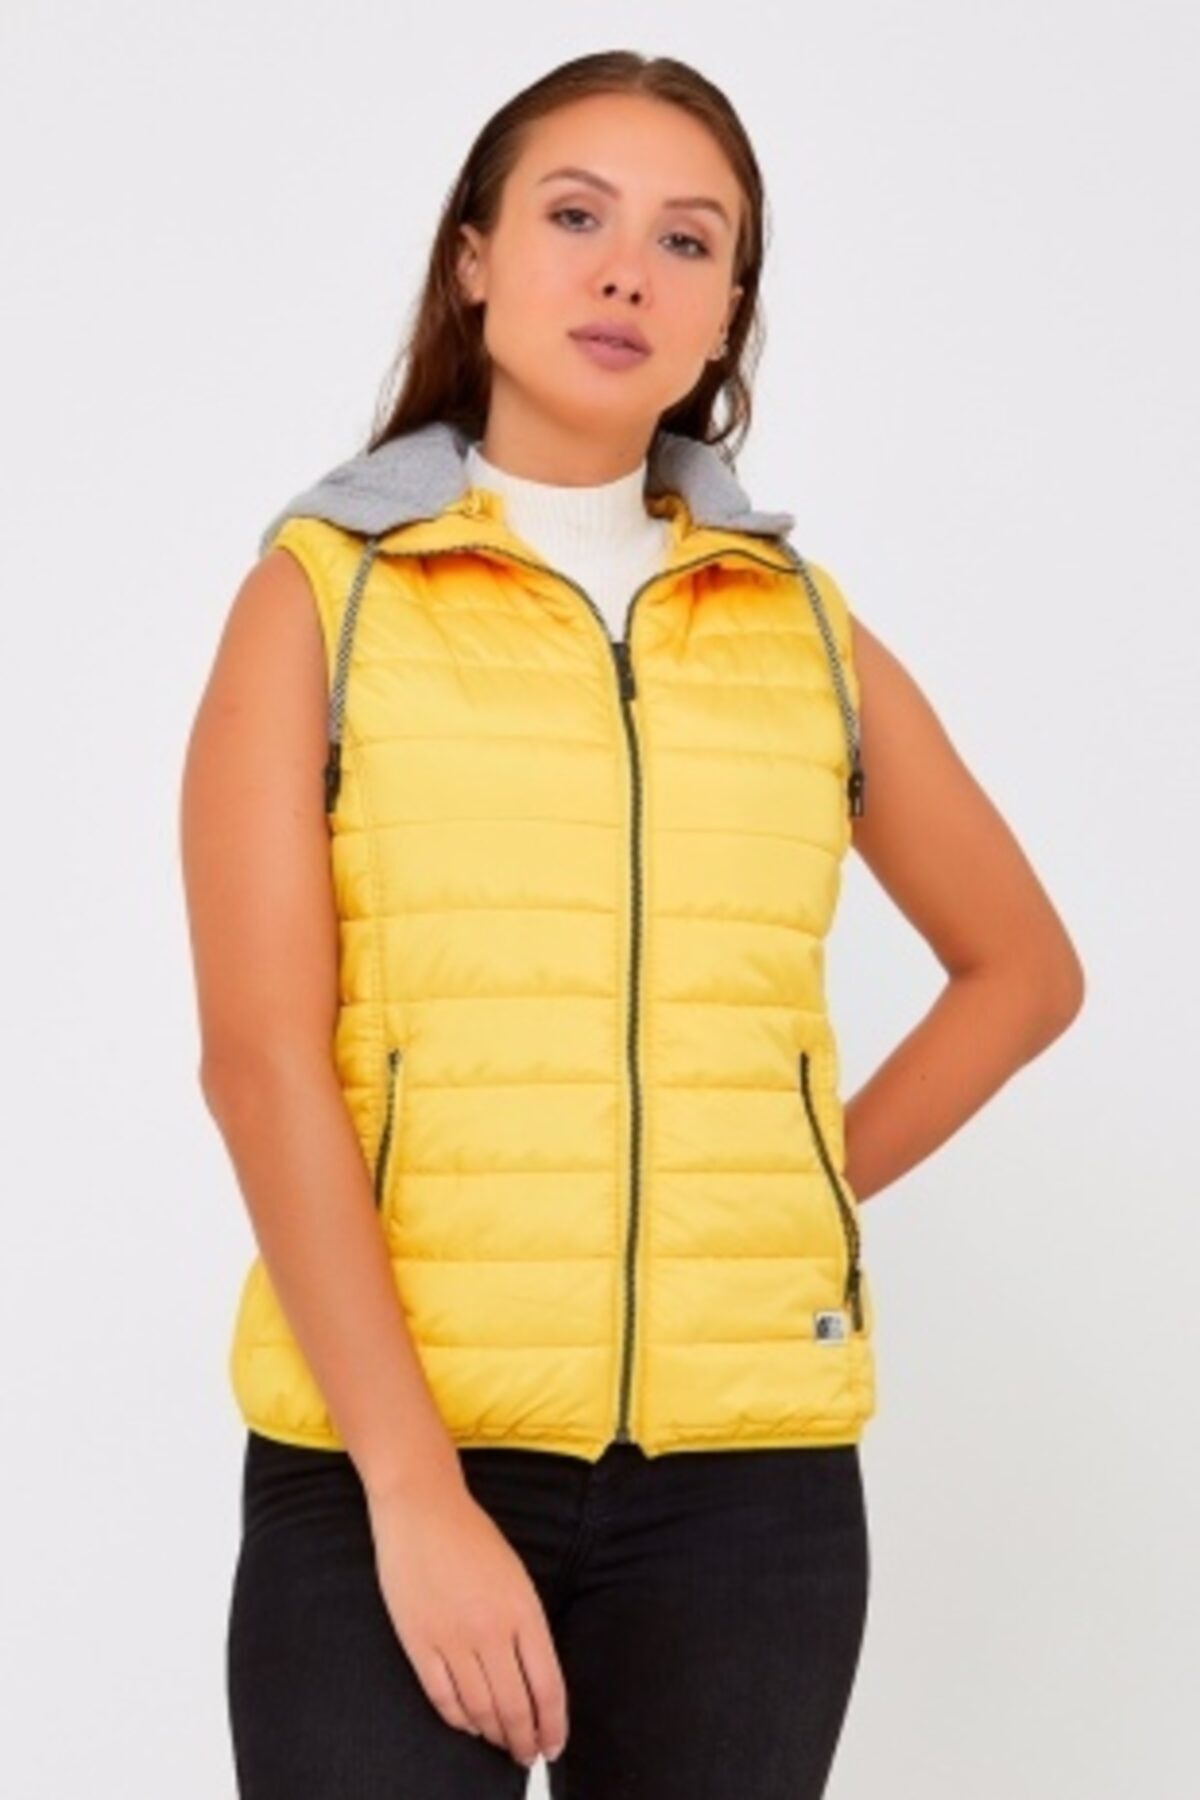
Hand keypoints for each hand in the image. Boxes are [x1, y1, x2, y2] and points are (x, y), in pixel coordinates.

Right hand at [365, 1476, 568, 1768]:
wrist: (422, 1509)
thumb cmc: (473, 1538)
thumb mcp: (517, 1578)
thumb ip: (527, 1628)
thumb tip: (534, 1681)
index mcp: (523, 1612)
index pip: (547, 1688)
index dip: (553, 1726)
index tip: (554, 1745)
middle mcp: (490, 1631)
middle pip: (515, 1707)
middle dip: (525, 1741)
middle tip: (528, 1756)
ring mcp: (451, 1639)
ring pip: (479, 1710)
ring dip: (494, 1735)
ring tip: (502, 1744)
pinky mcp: (418, 1642)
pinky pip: (442, 1698)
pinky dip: (458, 1720)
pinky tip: (469, 1726)